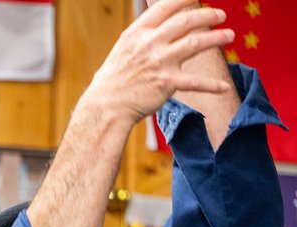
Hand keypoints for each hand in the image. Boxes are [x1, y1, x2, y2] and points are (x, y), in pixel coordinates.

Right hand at [81, 0, 231, 126]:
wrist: (106, 106)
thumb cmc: (113, 79)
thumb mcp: (123, 49)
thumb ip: (143, 34)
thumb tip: (159, 22)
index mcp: (137, 33)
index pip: (165, 7)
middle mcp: (149, 44)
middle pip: (185, 21)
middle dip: (208, 15)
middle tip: (220, 15)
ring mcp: (159, 63)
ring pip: (196, 43)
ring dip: (217, 38)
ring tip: (230, 35)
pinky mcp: (167, 83)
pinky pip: (195, 82)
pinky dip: (212, 85)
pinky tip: (224, 87)